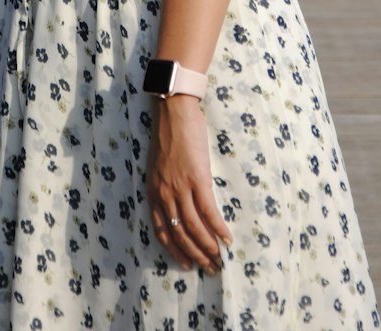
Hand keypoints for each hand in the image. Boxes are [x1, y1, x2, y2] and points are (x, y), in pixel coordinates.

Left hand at [146, 96, 231, 272]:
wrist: (174, 111)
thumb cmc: (168, 133)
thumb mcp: (158, 164)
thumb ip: (164, 185)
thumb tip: (177, 201)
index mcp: (154, 191)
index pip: (161, 231)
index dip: (174, 250)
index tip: (185, 264)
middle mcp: (165, 194)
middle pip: (179, 234)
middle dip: (194, 255)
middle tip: (208, 269)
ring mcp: (181, 187)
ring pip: (194, 227)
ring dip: (207, 247)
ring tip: (219, 260)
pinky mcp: (198, 178)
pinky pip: (208, 211)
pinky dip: (218, 228)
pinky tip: (226, 239)